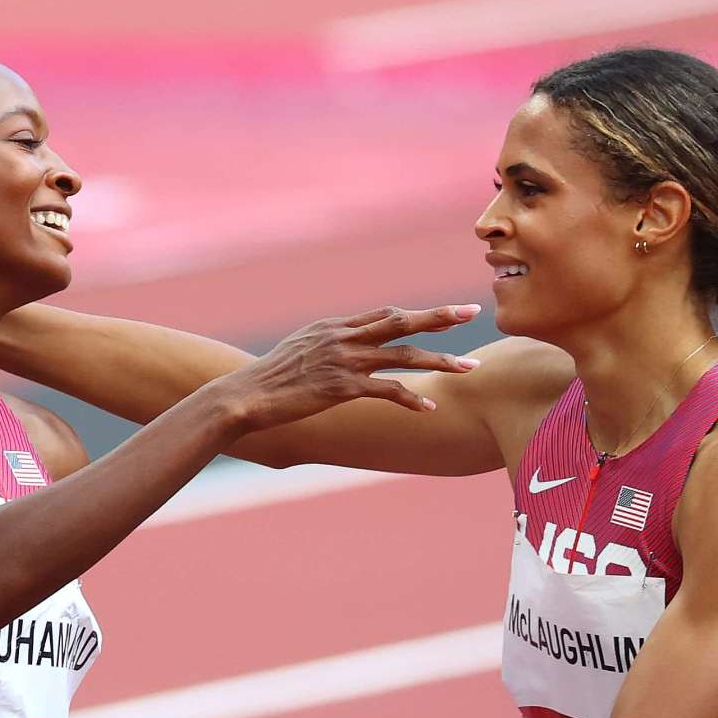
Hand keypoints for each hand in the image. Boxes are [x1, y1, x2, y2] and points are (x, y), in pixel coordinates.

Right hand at [214, 303, 481, 431]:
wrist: (246, 395)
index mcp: (334, 326)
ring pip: (403, 354)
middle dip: (439, 317)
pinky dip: (410, 398)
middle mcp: (343, 337)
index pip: (384, 314)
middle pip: (401, 321)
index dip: (417, 314)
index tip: (446, 313)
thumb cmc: (268, 378)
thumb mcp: (298, 351)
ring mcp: (344, 360)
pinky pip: (386, 390)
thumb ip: (325, 345)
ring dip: (440, 359)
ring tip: (468, 367)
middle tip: (471, 310)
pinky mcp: (341, 387)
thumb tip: (339, 348)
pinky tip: (428, 407)